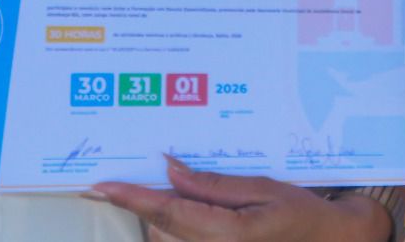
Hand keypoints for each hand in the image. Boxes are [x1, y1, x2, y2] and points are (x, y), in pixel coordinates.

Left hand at [90, 157, 390, 241]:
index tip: (102, 185)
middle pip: (162, 228)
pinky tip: (195, 214)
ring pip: (168, 240)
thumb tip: (170, 169)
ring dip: (166, 219)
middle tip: (153, 176)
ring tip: (192, 198)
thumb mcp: (264, 189)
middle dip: (153, 203)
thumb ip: (213, 184)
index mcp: (229, 234)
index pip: (168, 212)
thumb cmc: (303, 215)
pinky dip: (178, 231)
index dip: (132, 198)